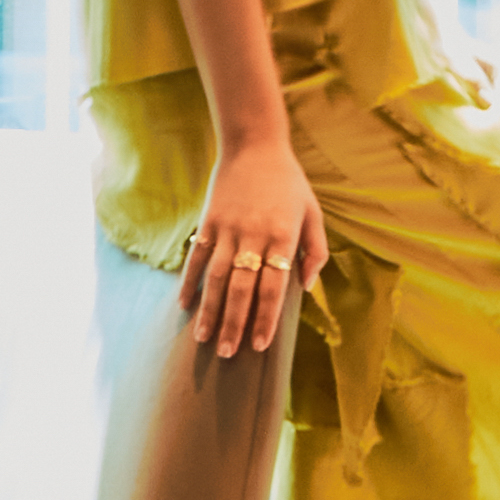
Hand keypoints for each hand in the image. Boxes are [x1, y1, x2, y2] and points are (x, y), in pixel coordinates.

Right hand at [181, 137, 325, 361]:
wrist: (255, 145)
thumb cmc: (289, 183)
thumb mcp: (313, 213)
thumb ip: (315, 251)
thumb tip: (307, 286)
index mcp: (283, 238)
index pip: (274, 288)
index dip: (265, 318)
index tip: (259, 346)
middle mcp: (254, 237)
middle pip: (243, 289)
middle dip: (235, 324)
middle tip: (227, 354)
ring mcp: (228, 229)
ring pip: (217, 278)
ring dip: (210, 311)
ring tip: (204, 339)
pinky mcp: (208, 221)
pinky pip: (197, 257)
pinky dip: (189, 282)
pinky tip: (184, 306)